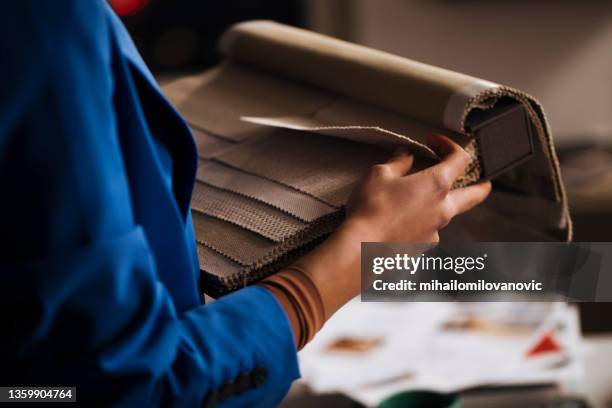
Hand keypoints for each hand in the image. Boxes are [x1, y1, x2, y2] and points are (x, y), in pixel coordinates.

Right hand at [344, 134, 491, 242]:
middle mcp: (443, 209)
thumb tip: (405, 156)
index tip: (433, 142)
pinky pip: (427, 231)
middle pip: (474, 195)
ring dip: (439, 204)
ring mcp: (435, 232)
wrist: (360, 248)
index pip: (459, 159)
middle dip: (481, 185)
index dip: (449, 145)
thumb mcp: (379, 174)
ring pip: (446, 214)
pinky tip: (399, 222)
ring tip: (415, 199)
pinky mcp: (422, 248)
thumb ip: (398, 163)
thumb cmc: (370, 208)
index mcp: (436, 185)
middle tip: (484, 181)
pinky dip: (419, 223)